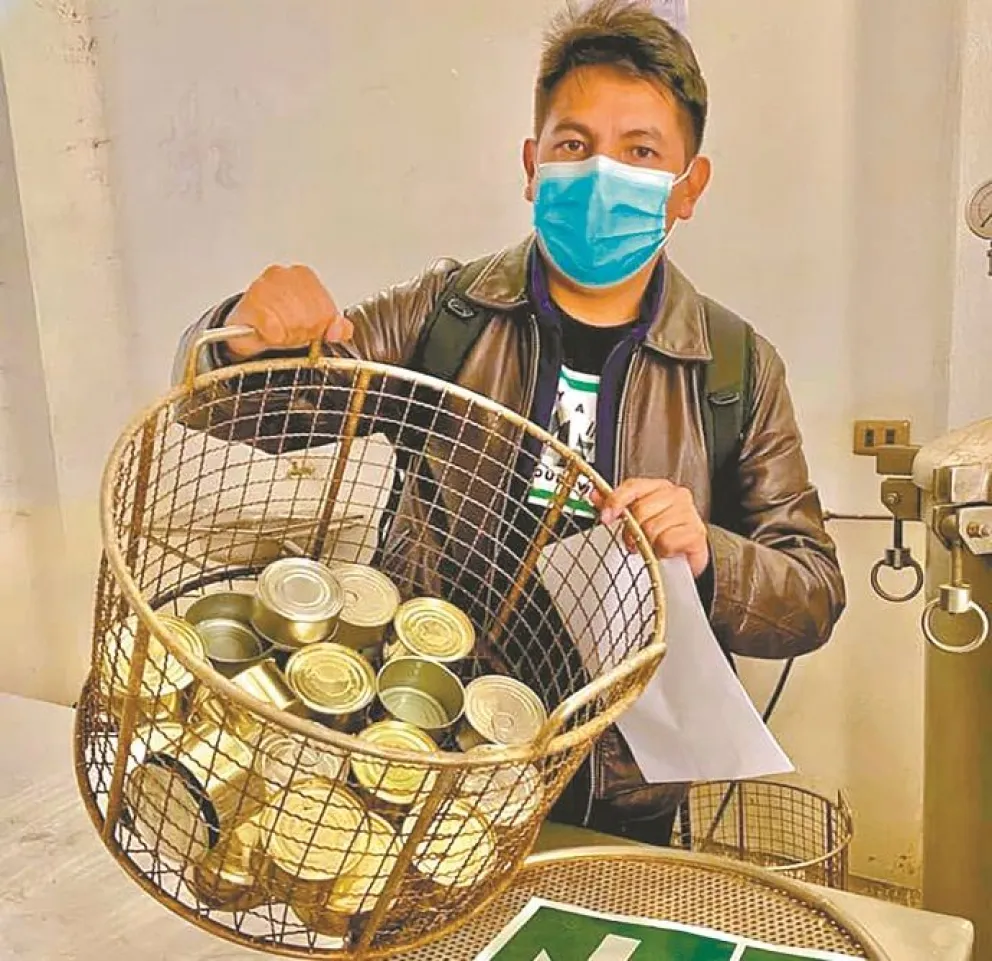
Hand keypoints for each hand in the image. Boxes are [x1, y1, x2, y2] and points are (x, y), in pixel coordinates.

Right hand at [224, 264, 353, 359]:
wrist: (244, 328)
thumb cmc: (279, 322)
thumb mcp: (313, 323)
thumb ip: (334, 325)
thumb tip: (341, 330)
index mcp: (304, 277)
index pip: (326, 309)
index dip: (320, 327)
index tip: (311, 332)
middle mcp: (284, 276)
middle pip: (311, 317)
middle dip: (304, 332)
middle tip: (293, 334)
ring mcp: (264, 287)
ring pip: (293, 322)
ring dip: (289, 336)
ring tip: (281, 334)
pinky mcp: (250, 304)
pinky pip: (271, 327)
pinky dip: (273, 336)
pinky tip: (270, 335)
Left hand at [592, 478, 709, 577]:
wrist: (688, 554)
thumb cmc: (664, 533)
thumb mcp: (638, 517)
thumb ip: (617, 505)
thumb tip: (595, 496)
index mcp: (659, 487)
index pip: (633, 487)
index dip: (616, 501)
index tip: (606, 516)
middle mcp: (675, 495)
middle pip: (640, 509)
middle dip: (633, 530)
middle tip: (634, 541)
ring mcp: (688, 512)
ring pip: (652, 528)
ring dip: (648, 543)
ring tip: (652, 546)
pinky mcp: (695, 532)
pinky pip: (667, 542)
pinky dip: (662, 550)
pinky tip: (665, 550)